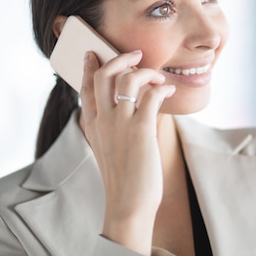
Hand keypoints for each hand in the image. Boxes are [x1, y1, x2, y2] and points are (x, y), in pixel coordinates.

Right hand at [79, 50, 174, 255]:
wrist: (128, 203)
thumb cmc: (123, 177)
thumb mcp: (108, 148)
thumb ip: (111, 127)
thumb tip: (127, 107)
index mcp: (92, 124)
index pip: (86, 86)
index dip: (90, 66)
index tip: (95, 52)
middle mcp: (103, 120)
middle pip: (104, 74)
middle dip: (120, 58)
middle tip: (136, 55)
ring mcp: (120, 123)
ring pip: (127, 78)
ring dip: (146, 72)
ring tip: (159, 79)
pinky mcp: (140, 129)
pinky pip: (151, 95)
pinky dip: (162, 88)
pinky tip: (169, 92)